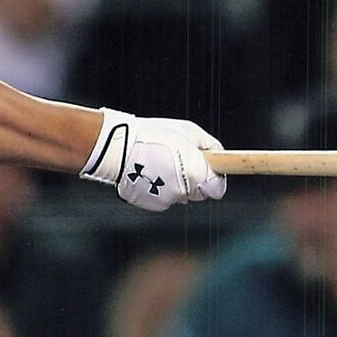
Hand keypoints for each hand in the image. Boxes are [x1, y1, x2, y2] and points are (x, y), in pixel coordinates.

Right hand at [82, 108, 225, 210]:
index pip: (217, 189)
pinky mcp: (150, 205)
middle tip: (179, 160)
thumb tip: (217, 158)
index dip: (214, 178)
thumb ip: (210, 147)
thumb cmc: (154, 135)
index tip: (208, 169)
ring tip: (160, 163)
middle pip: (199, 193)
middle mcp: (183, 192)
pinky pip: (163, 198)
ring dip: (175, 183)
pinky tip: (149, 172)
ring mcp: (166, 201)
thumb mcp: (190, 131)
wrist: (118, 148)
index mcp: (197, 174)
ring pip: (179, 196)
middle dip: (194, 179)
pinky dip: (159, 188)